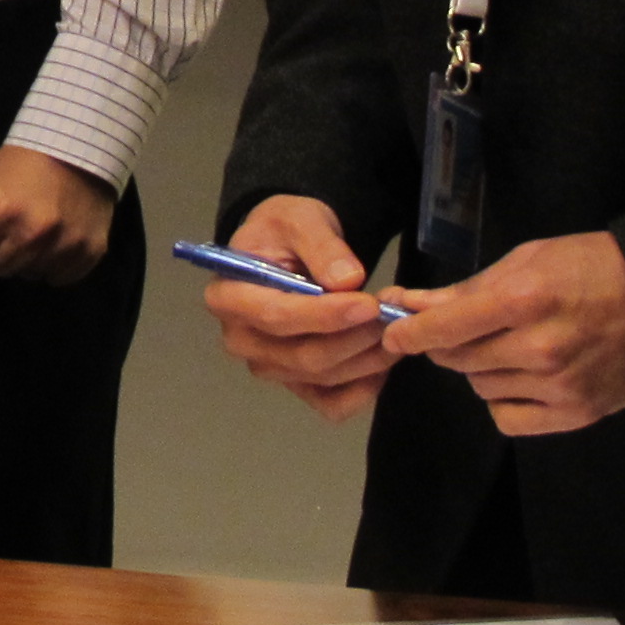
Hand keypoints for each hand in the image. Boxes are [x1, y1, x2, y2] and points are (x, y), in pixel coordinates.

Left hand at [0, 144, 115, 283]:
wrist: (76, 146)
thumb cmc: (21, 163)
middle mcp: (31, 234)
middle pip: (0, 269)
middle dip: (2, 251)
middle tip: (16, 226)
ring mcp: (63, 245)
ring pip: (31, 276)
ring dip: (30, 259)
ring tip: (39, 232)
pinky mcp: (90, 251)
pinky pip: (61, 278)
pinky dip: (57, 265)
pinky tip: (58, 241)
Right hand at [199, 194, 402, 422]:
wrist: (288, 247)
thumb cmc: (286, 230)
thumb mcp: (301, 220)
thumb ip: (322, 246)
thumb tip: (348, 280)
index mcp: (227, 297)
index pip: (276, 317)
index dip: (324, 316)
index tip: (368, 304)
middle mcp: (240, 339)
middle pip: (302, 355)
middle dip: (354, 339)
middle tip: (392, 315)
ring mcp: (267, 366)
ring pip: (322, 378)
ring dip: (366, 360)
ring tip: (397, 329)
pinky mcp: (294, 383)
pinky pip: (330, 404)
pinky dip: (362, 390)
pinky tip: (382, 362)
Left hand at [384, 231, 624, 436]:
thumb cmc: (588, 267)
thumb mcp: (526, 261)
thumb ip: (466, 290)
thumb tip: (408, 304)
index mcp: (522, 301)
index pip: (443, 328)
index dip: (409, 334)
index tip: (393, 335)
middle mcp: (538, 348)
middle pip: (457, 360)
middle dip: (448, 345)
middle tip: (465, 330)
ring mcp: (558, 385)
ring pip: (480, 388)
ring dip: (481, 370)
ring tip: (510, 347)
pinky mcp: (575, 414)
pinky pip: (507, 418)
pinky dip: (504, 400)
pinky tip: (522, 379)